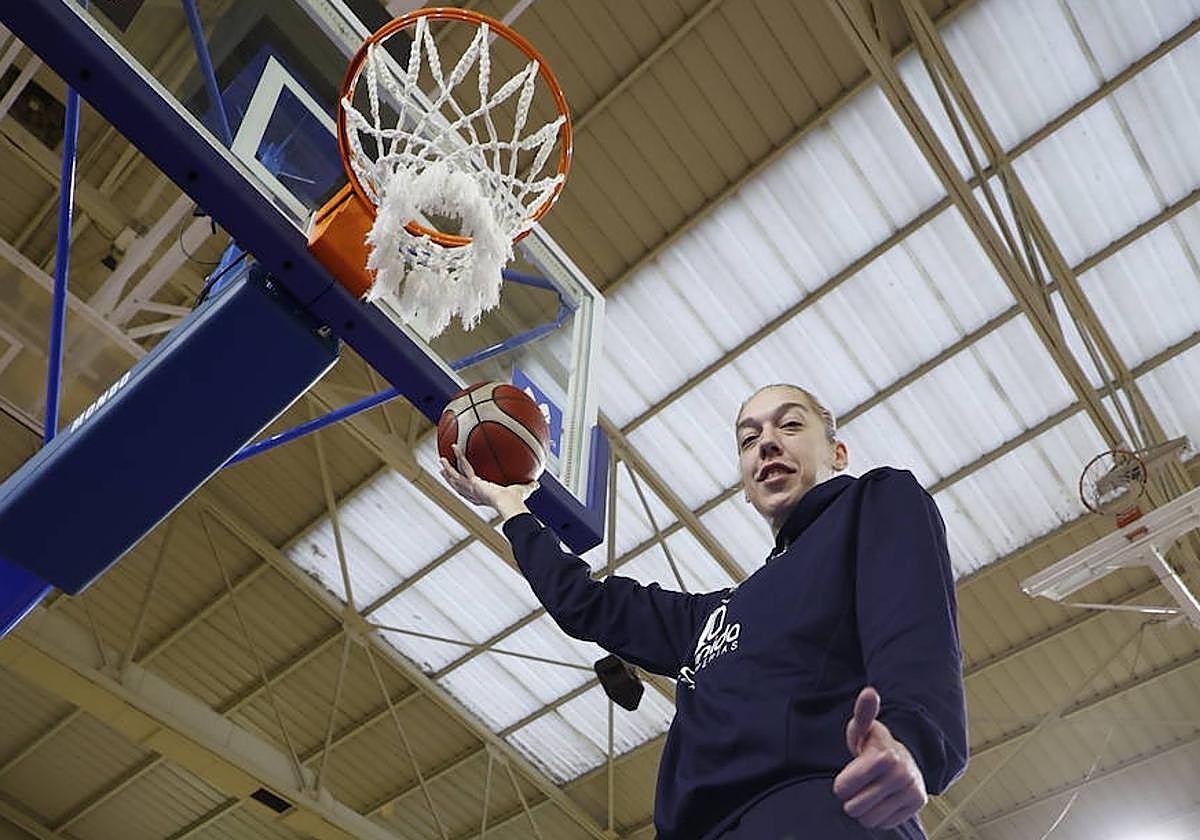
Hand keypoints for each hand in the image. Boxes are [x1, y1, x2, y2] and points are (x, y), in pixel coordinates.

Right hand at [439, 444, 537, 519]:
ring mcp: (470, 489)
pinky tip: (455, 446)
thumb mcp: (523, 490)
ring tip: (441, 458)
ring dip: (447, 468)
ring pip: (454, 477)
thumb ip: (529, 486)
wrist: (509, 502)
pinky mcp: (472, 482)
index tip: (457, 482)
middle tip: (442, 471)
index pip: (469, 493)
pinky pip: (463, 466)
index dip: (462, 488)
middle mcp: (473, 494)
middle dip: (449, 478)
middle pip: (457, 486)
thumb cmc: (515, 501)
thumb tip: (537, 483)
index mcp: (481, 497)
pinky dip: (459, 455)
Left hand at [833, 687, 927, 829]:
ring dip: (864, 811)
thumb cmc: (873, 745)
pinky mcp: (917, 805)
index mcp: (883, 756)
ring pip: (869, 820)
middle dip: (851, 800)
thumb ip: (862, 714)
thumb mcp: (862, 729)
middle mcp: (901, 774)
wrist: (903, 758)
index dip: (840, 785)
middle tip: (859, 787)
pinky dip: (879, 817)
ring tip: (869, 795)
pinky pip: (884, 824)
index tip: (847, 776)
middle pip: (854, 807)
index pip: (842, 789)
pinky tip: (882, 801)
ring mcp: (911, 790)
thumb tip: (869, 692)